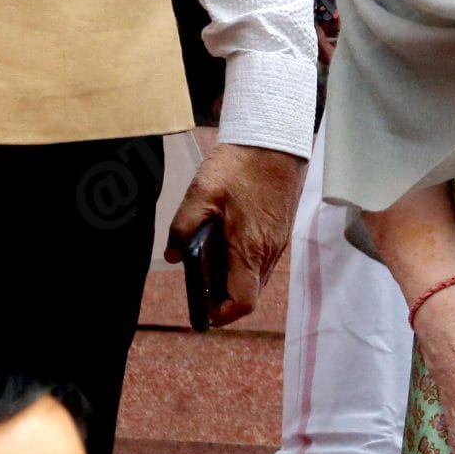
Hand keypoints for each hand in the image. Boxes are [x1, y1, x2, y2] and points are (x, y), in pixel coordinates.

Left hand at [164, 143, 304, 323]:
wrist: (276, 138)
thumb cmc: (240, 165)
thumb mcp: (201, 192)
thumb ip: (183, 227)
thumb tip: (173, 255)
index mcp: (249, 248)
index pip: (242, 302)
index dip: (222, 314)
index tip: (204, 312)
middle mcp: (269, 251)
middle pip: (249, 293)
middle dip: (224, 297)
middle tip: (201, 287)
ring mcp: (279, 241)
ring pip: (257, 277)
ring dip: (235, 279)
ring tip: (211, 263)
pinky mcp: (281, 230)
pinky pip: (264, 259)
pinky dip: (245, 262)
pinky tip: (229, 242)